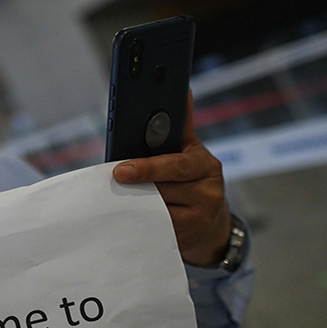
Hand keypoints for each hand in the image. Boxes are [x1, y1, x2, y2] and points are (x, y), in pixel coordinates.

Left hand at [112, 91, 230, 265]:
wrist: (212, 223)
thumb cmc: (192, 180)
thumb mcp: (190, 152)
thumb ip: (181, 125)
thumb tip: (185, 90)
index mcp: (204, 164)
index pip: (175, 165)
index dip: (147, 167)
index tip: (121, 168)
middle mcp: (208, 190)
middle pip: (162, 189)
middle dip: (137, 184)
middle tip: (113, 181)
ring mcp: (201, 216)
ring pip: (158, 209)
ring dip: (135, 203)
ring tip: (115, 197)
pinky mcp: (190, 236)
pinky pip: (159, 228)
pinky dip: (142, 222)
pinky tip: (128, 217)